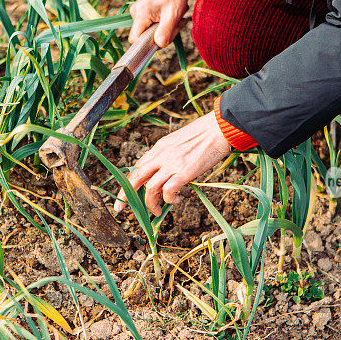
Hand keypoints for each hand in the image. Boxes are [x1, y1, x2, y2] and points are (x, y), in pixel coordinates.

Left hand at [114, 111, 231, 215]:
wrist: (219, 128)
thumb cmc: (204, 135)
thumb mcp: (179, 141)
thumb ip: (169, 155)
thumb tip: (166, 171)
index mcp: (159, 147)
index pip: (138, 166)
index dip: (130, 182)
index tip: (127, 193)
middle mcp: (161, 155)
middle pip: (135, 177)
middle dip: (125, 194)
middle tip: (121, 208)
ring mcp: (172, 164)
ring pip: (150, 188)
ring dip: (150, 204)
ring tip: (156, 211)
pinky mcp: (184, 172)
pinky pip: (168, 191)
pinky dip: (168, 200)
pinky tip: (175, 200)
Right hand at [129, 0, 188, 47]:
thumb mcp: (173, 14)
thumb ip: (166, 31)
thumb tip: (159, 45)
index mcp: (140, 14)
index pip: (134, 39)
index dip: (147, 44)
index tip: (162, 39)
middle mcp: (135, 13)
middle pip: (144, 36)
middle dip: (161, 35)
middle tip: (176, 24)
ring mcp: (138, 12)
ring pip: (149, 31)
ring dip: (164, 29)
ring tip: (174, 17)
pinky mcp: (143, 12)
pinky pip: (151, 25)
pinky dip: (163, 24)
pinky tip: (170, 15)